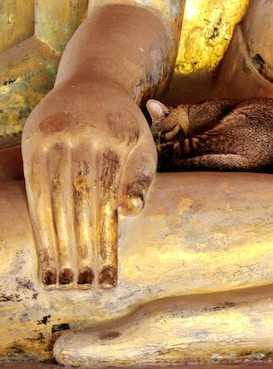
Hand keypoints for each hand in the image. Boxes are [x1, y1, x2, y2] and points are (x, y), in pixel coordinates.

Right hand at [22, 80, 156, 287]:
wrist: (92, 83)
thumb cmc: (126, 127)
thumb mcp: (144, 146)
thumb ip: (140, 177)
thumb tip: (130, 211)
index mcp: (117, 137)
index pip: (108, 197)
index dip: (106, 237)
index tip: (110, 272)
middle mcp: (82, 135)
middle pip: (78, 201)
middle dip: (81, 246)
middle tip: (85, 284)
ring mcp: (53, 136)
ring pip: (52, 198)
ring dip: (56, 241)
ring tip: (63, 277)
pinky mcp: (33, 140)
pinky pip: (33, 188)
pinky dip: (39, 222)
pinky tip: (44, 248)